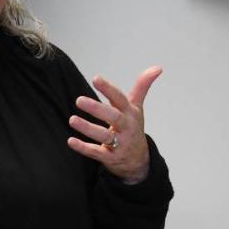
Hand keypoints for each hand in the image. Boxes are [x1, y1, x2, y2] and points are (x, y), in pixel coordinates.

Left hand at [66, 66, 161, 183]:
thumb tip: (158, 67)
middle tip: (79, 100)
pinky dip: (83, 148)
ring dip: (88, 128)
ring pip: (104, 136)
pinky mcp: (110, 157)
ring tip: (72, 120)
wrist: (139, 160)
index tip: (95, 78)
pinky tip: (71, 141)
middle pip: (113, 117)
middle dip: (97, 109)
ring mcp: (119, 144)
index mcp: (130, 113)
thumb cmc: (133, 128)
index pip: (120, 99)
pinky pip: (96, 153)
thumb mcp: (137, 107)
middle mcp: (126, 128)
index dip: (108, 89)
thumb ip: (142, 86)